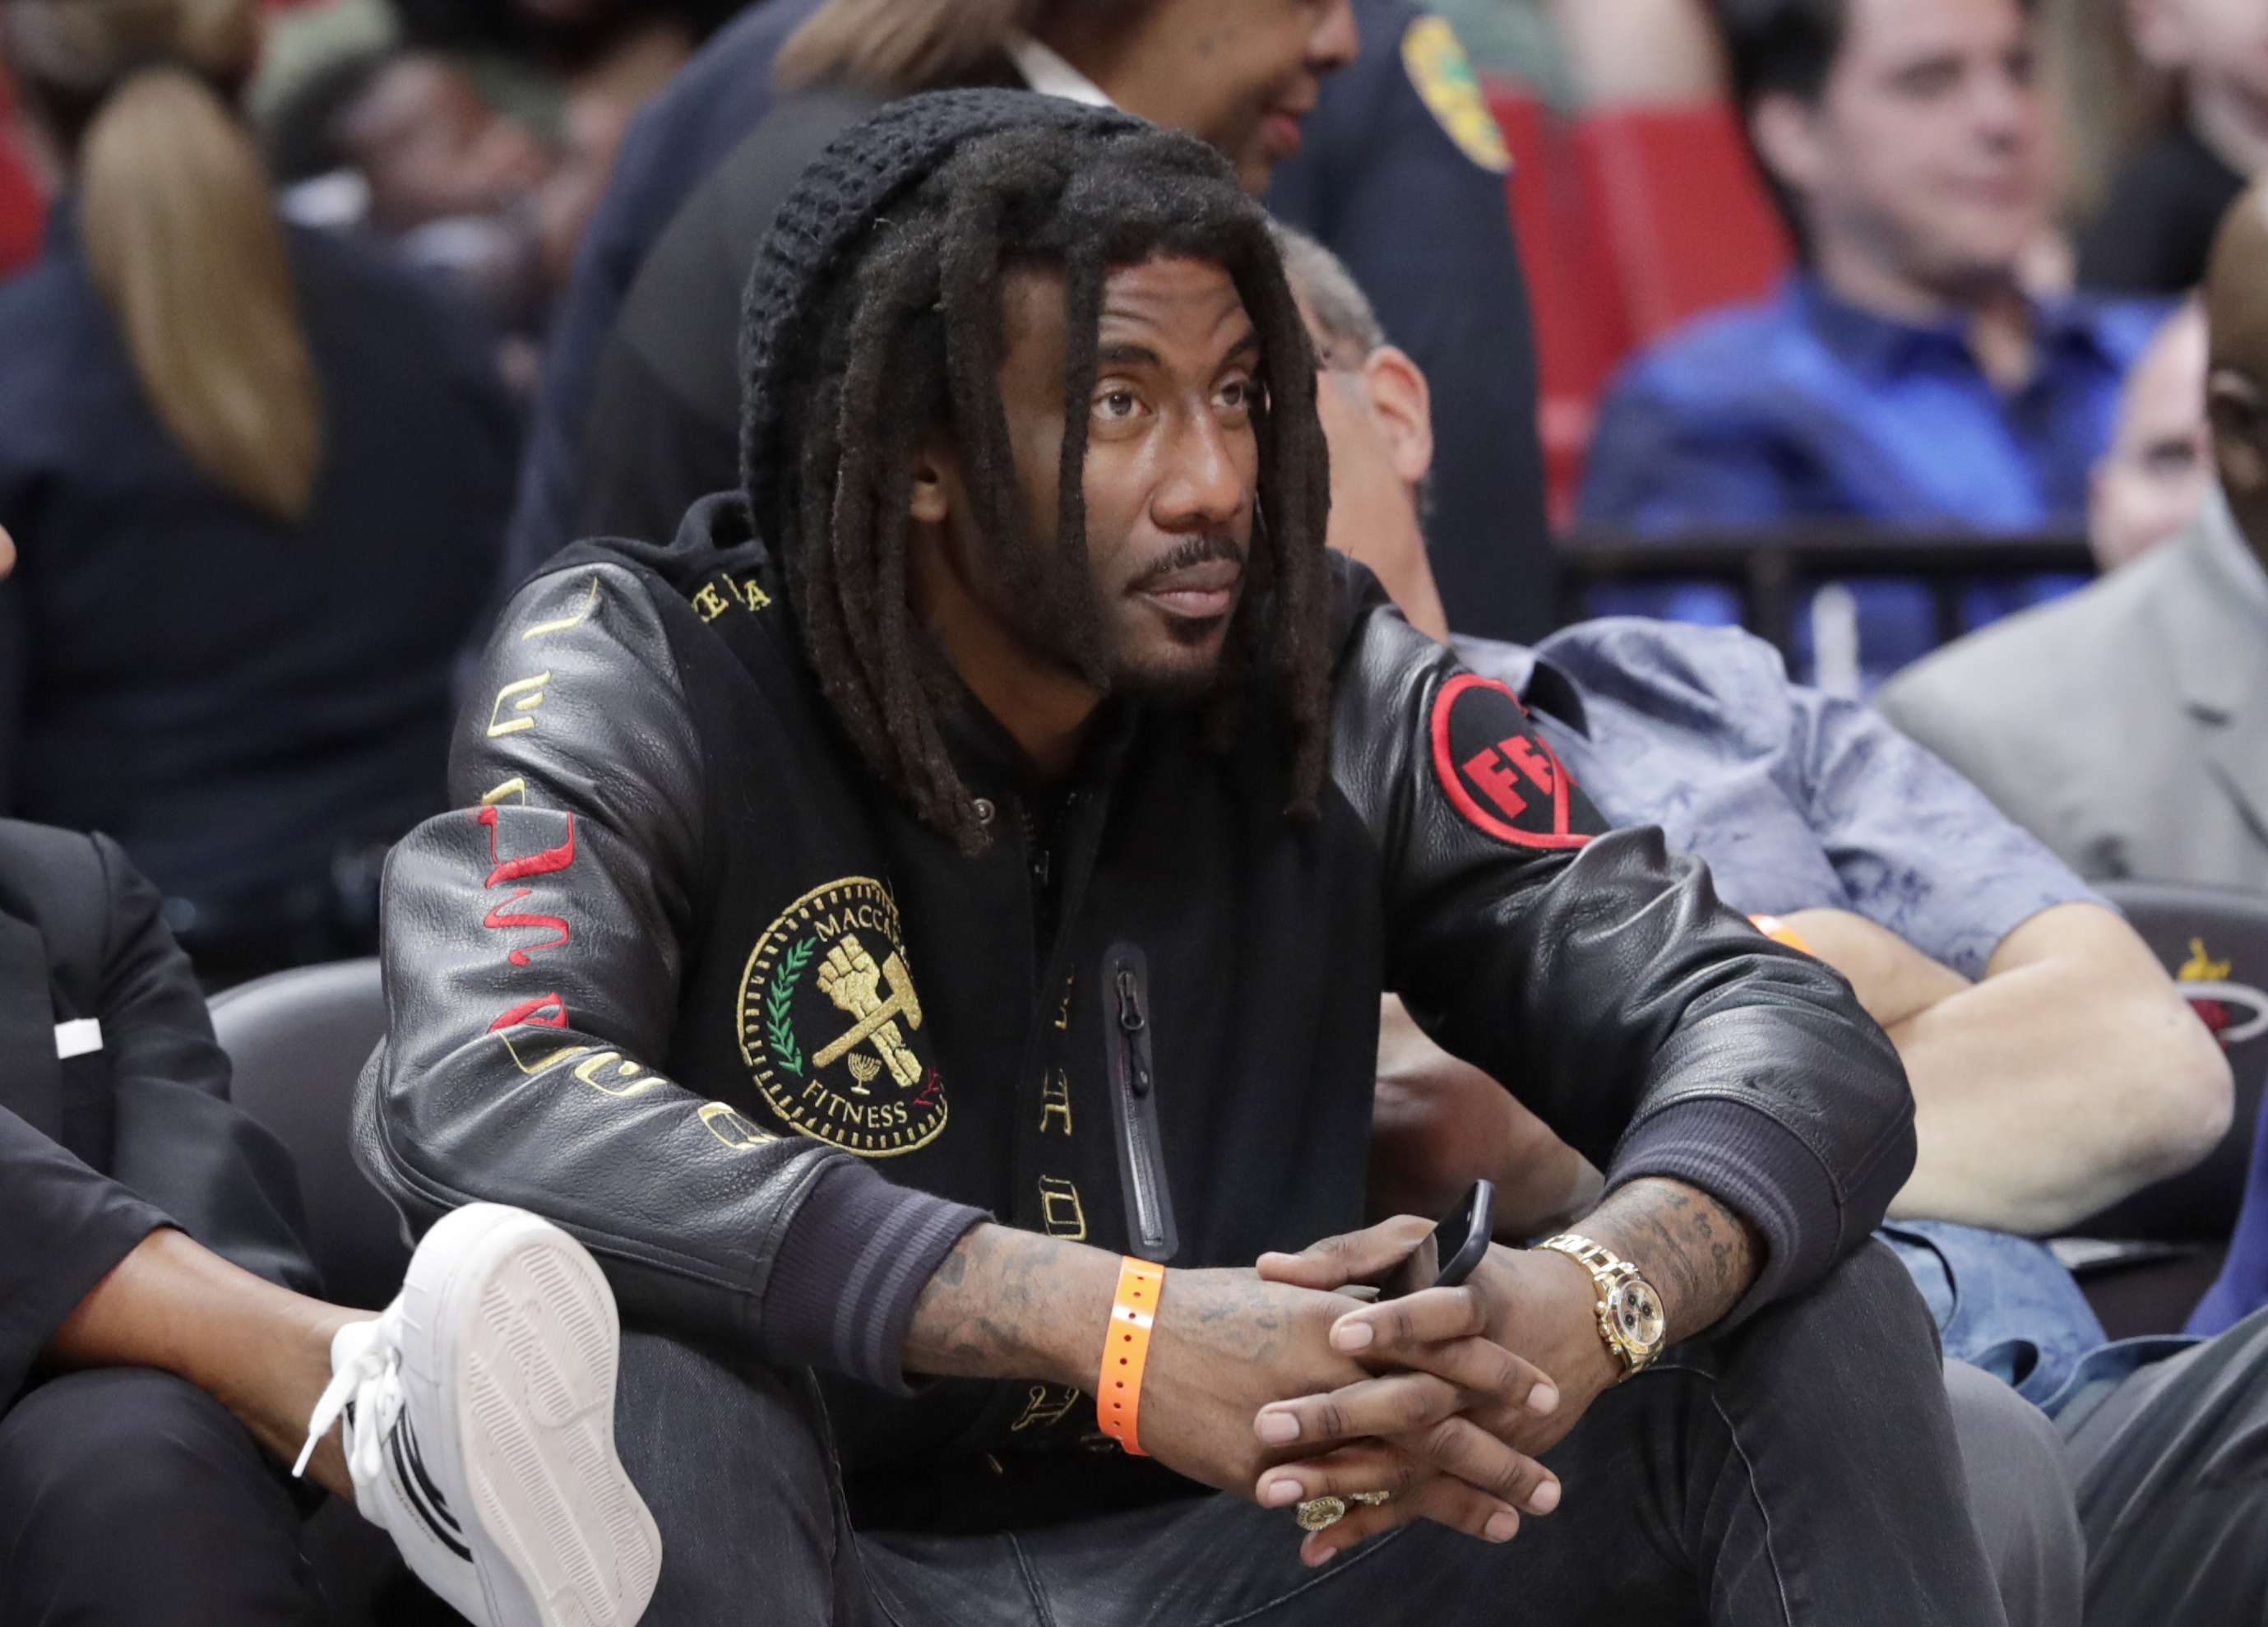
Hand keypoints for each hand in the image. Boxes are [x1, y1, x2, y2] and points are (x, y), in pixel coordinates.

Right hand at [898, 1224, 1566, 1560]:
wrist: (1129, 1335)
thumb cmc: (1208, 1304)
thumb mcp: (1290, 1290)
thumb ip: (1346, 1307)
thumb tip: (1390, 1315)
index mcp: (1348, 1319)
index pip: (1443, 1344)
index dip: (1498, 1371)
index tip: (1542, 1394)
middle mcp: (1339, 1371)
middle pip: (1441, 1418)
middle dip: (1501, 1453)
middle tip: (1550, 1483)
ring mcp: (1307, 1425)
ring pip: (1403, 1468)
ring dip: (1462, 1498)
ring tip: (1514, 1520)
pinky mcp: (1270, 1469)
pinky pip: (1334, 1502)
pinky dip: (1379, 1524)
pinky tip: (1412, 1538)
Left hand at [1257, 1219, 1617, 1562]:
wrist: (1574, 1323)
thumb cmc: (1477, 1269)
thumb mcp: (1422, 1242)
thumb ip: (1349, 1256)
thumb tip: (1268, 1269)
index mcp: (1472, 1305)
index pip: (1439, 1315)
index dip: (1393, 1325)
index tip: (1336, 1332)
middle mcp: (1476, 1377)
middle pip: (1411, 1400)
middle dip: (1339, 1414)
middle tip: (1268, 1423)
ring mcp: (1476, 1430)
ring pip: (1406, 1459)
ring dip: (1339, 1479)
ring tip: (1273, 1490)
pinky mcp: (1470, 1468)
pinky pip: (1416, 1501)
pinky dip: (1364, 1524)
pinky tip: (1313, 1544)